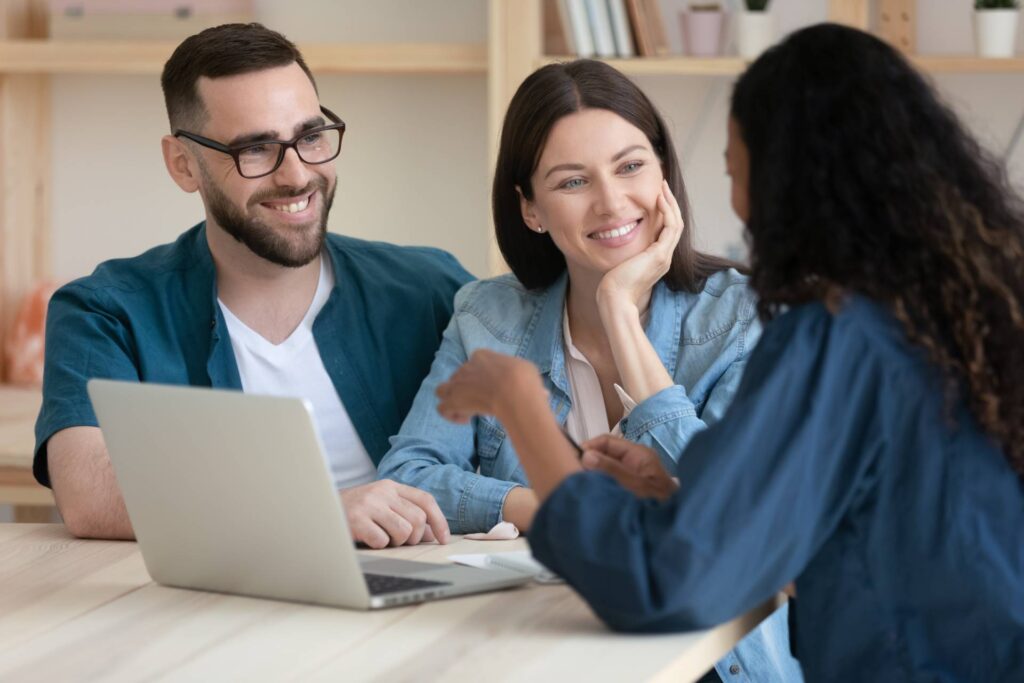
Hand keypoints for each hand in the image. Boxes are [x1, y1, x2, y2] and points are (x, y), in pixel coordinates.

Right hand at [340, 480, 450, 548]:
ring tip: (380, 537)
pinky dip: (378, 546)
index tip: (444, 539)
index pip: (425, 500)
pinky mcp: (356, 520)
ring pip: (403, 532)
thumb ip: (405, 514)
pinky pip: (382, 541)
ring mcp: (369, 504)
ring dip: (395, 542)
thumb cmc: (354, 513)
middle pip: (417, 519)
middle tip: (398, 540)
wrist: (319, 509)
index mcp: (391, 486)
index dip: (439, 521)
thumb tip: (431, 534)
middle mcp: (382, 492)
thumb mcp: (380, 506)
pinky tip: (366, 539)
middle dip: (412, 537)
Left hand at [436, 350, 545, 423]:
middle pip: (460, 377)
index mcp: (482, 355)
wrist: (514, 391)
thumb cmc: (524, 379)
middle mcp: (466, 366)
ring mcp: (457, 383)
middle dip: (468, 390)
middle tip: (482, 403)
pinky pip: (443, 408)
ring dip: (452, 400)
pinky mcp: (452, 400)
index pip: (475, 363)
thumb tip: (542, 394)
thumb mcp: (528, 372)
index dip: (481, 377)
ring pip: (442, 390)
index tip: (492, 389)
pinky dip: (451, 415)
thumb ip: (525, 379)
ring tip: (467, 410)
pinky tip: (466, 420)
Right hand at [580, 434, 678, 500]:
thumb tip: (586, 456)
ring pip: (605, 469)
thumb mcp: (634, 485)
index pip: (607, 442)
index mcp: (638, 454)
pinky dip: (599, 486)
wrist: (676, 527)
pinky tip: (590, 494)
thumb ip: (610, 470)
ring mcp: (632, 476)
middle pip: (605, 455)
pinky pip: (609, 482)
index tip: (571, 458)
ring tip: (578, 484)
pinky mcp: (629, 490)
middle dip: (588, 462)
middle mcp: (634, 462)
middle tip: (572, 474)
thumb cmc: (658, 504)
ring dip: (593, 476)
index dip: (589, 447)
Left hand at [596, 180, 684, 311]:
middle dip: (670, 204)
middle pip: (675, 225)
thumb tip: (614, 239)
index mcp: (656, 260)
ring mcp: (664, 256)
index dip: (664, 212)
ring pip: (676, 223)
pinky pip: (670, 227)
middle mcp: (664, 257)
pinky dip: (666, 211)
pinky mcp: (659, 255)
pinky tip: (658, 199)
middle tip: (663, 185)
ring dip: (670, 203)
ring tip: (663, 187)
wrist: (615, 299)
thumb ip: (624, 252)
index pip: (666, 231)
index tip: (656, 196)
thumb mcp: (620, 264)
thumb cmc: (612, 286)